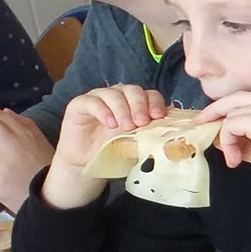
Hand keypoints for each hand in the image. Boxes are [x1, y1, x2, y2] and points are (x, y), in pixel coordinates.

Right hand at [42, 86, 166, 209]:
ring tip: (126, 127)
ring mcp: (99, 98)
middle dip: (140, 106)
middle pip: (133, 90)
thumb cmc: (115, 150)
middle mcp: (119, 96)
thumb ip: (150, 134)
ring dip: (122, 109)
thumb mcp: (137, 142)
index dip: (155, 103)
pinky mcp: (80, 104)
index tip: (159, 116)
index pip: (150, 95)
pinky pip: (92, 101)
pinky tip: (109, 123)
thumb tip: (170, 134)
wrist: (87, 161)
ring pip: (113, 94)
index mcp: (136, 103)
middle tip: (141, 122)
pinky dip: (103, 111)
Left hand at [195, 93, 250, 242]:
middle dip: (215, 112)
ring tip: (233, 159)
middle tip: (200, 126)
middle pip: (237, 98)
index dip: (227, 109)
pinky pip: (232, 125)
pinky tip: (236, 160)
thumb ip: (245, 141)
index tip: (212, 122)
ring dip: (226, 137)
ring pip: (232, 114)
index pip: (248, 100)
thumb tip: (220, 139)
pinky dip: (228, 141)